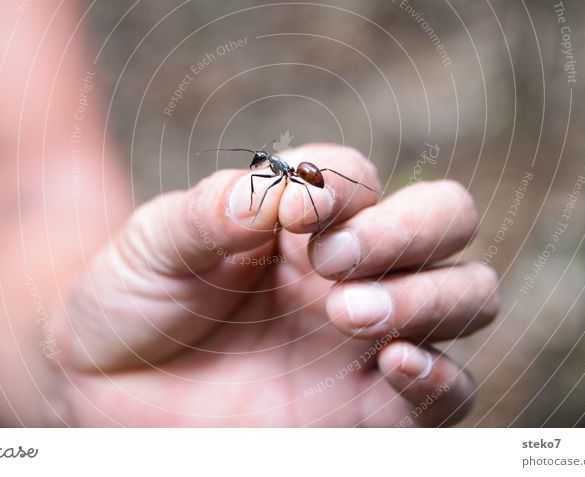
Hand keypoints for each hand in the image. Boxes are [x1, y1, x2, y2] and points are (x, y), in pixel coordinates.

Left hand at [50, 143, 497, 425]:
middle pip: (446, 217)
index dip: (339, 188)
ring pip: (469, 293)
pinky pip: (452, 390)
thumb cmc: (136, 301)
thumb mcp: (154, 245)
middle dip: (408, 230)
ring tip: (349, 314)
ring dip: (429, 295)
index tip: (291, 216)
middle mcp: (352, 268)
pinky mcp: (375, 408)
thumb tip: (280, 192)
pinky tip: (395, 363)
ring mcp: (371, 336)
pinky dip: (442, 373)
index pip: (359, 176)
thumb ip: (210, 211)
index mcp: (303, 217)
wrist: (115, 392)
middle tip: (332, 263)